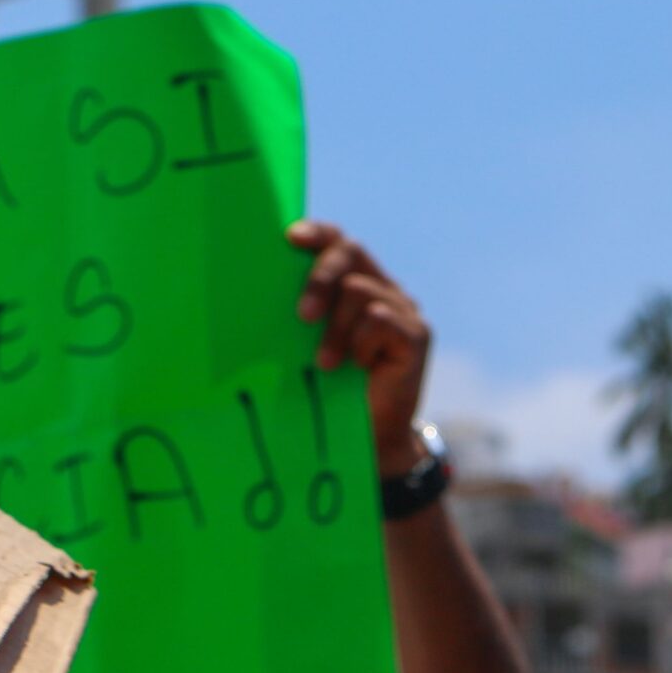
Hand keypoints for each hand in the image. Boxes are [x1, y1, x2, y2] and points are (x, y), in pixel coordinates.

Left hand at [290, 221, 431, 478]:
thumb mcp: (306, 346)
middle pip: (350, 252)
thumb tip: (254, 289)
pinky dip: (360, 344)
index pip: (338, 240)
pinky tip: (357, 367)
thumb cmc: (328, 391)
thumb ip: (300, 316)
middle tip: (301, 316)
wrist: (370, 439)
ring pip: (359, 291)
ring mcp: (404, 308)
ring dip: (335, 330)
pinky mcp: (417, 334)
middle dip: (320, 278)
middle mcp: (382, 287)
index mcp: (354, 282)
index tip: (290, 238)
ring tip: (327, 364)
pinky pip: (380, 320)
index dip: (317, 233)